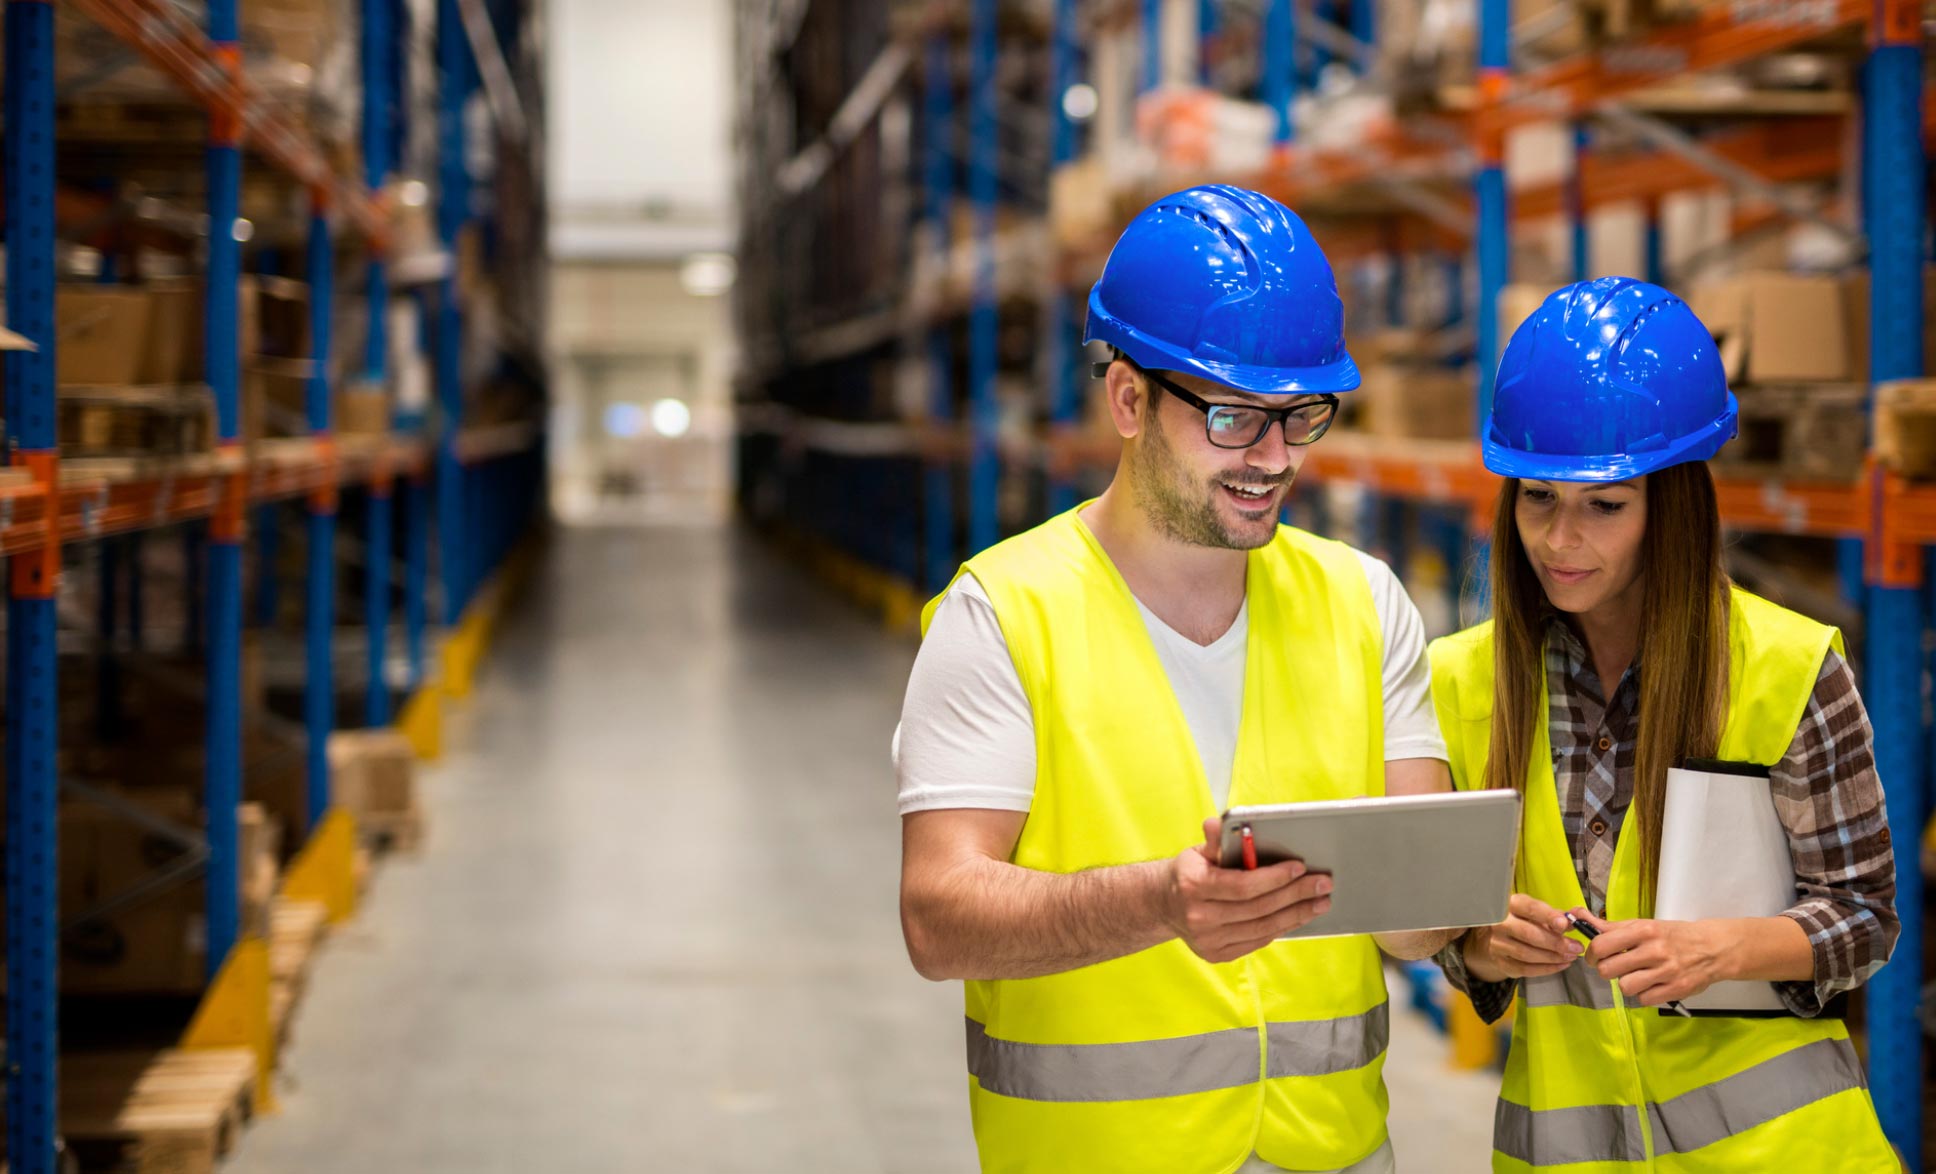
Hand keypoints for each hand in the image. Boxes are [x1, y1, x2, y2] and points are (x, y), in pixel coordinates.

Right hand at [1161, 818, 1333, 963]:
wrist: (1164, 905)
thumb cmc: (1189, 873)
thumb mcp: (1197, 852)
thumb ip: (1215, 841)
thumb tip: (1215, 823)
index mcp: (1193, 886)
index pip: (1243, 885)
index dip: (1275, 878)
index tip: (1300, 867)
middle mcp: (1199, 917)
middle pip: (1259, 908)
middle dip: (1296, 895)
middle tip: (1323, 884)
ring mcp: (1208, 940)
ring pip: (1263, 928)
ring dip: (1296, 914)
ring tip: (1320, 902)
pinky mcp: (1217, 954)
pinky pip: (1257, 940)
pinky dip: (1280, 927)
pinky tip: (1297, 915)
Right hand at [1466, 893, 1582, 982]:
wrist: (1501, 936)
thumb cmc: (1524, 921)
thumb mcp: (1539, 912)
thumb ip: (1557, 915)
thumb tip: (1577, 918)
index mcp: (1511, 904)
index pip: (1530, 908)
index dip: (1548, 916)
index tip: (1564, 924)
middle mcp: (1500, 923)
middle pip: (1528, 933)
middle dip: (1555, 942)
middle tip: (1575, 947)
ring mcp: (1497, 943)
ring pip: (1526, 953)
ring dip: (1552, 957)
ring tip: (1570, 956)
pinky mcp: (1500, 961)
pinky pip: (1524, 969)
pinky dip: (1546, 969)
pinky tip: (1560, 965)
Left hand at [1573, 909, 1728, 1006]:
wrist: (1713, 948)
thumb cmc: (1673, 935)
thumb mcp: (1643, 924)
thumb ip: (1611, 926)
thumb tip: (1578, 916)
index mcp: (1643, 930)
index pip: (1601, 945)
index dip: (1591, 954)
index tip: (1594, 957)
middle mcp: (1654, 950)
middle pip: (1608, 969)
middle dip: (1606, 970)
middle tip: (1615, 967)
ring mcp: (1666, 971)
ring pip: (1624, 987)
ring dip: (1625, 984)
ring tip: (1635, 976)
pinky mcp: (1676, 990)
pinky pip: (1643, 1000)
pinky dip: (1643, 995)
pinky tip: (1650, 985)